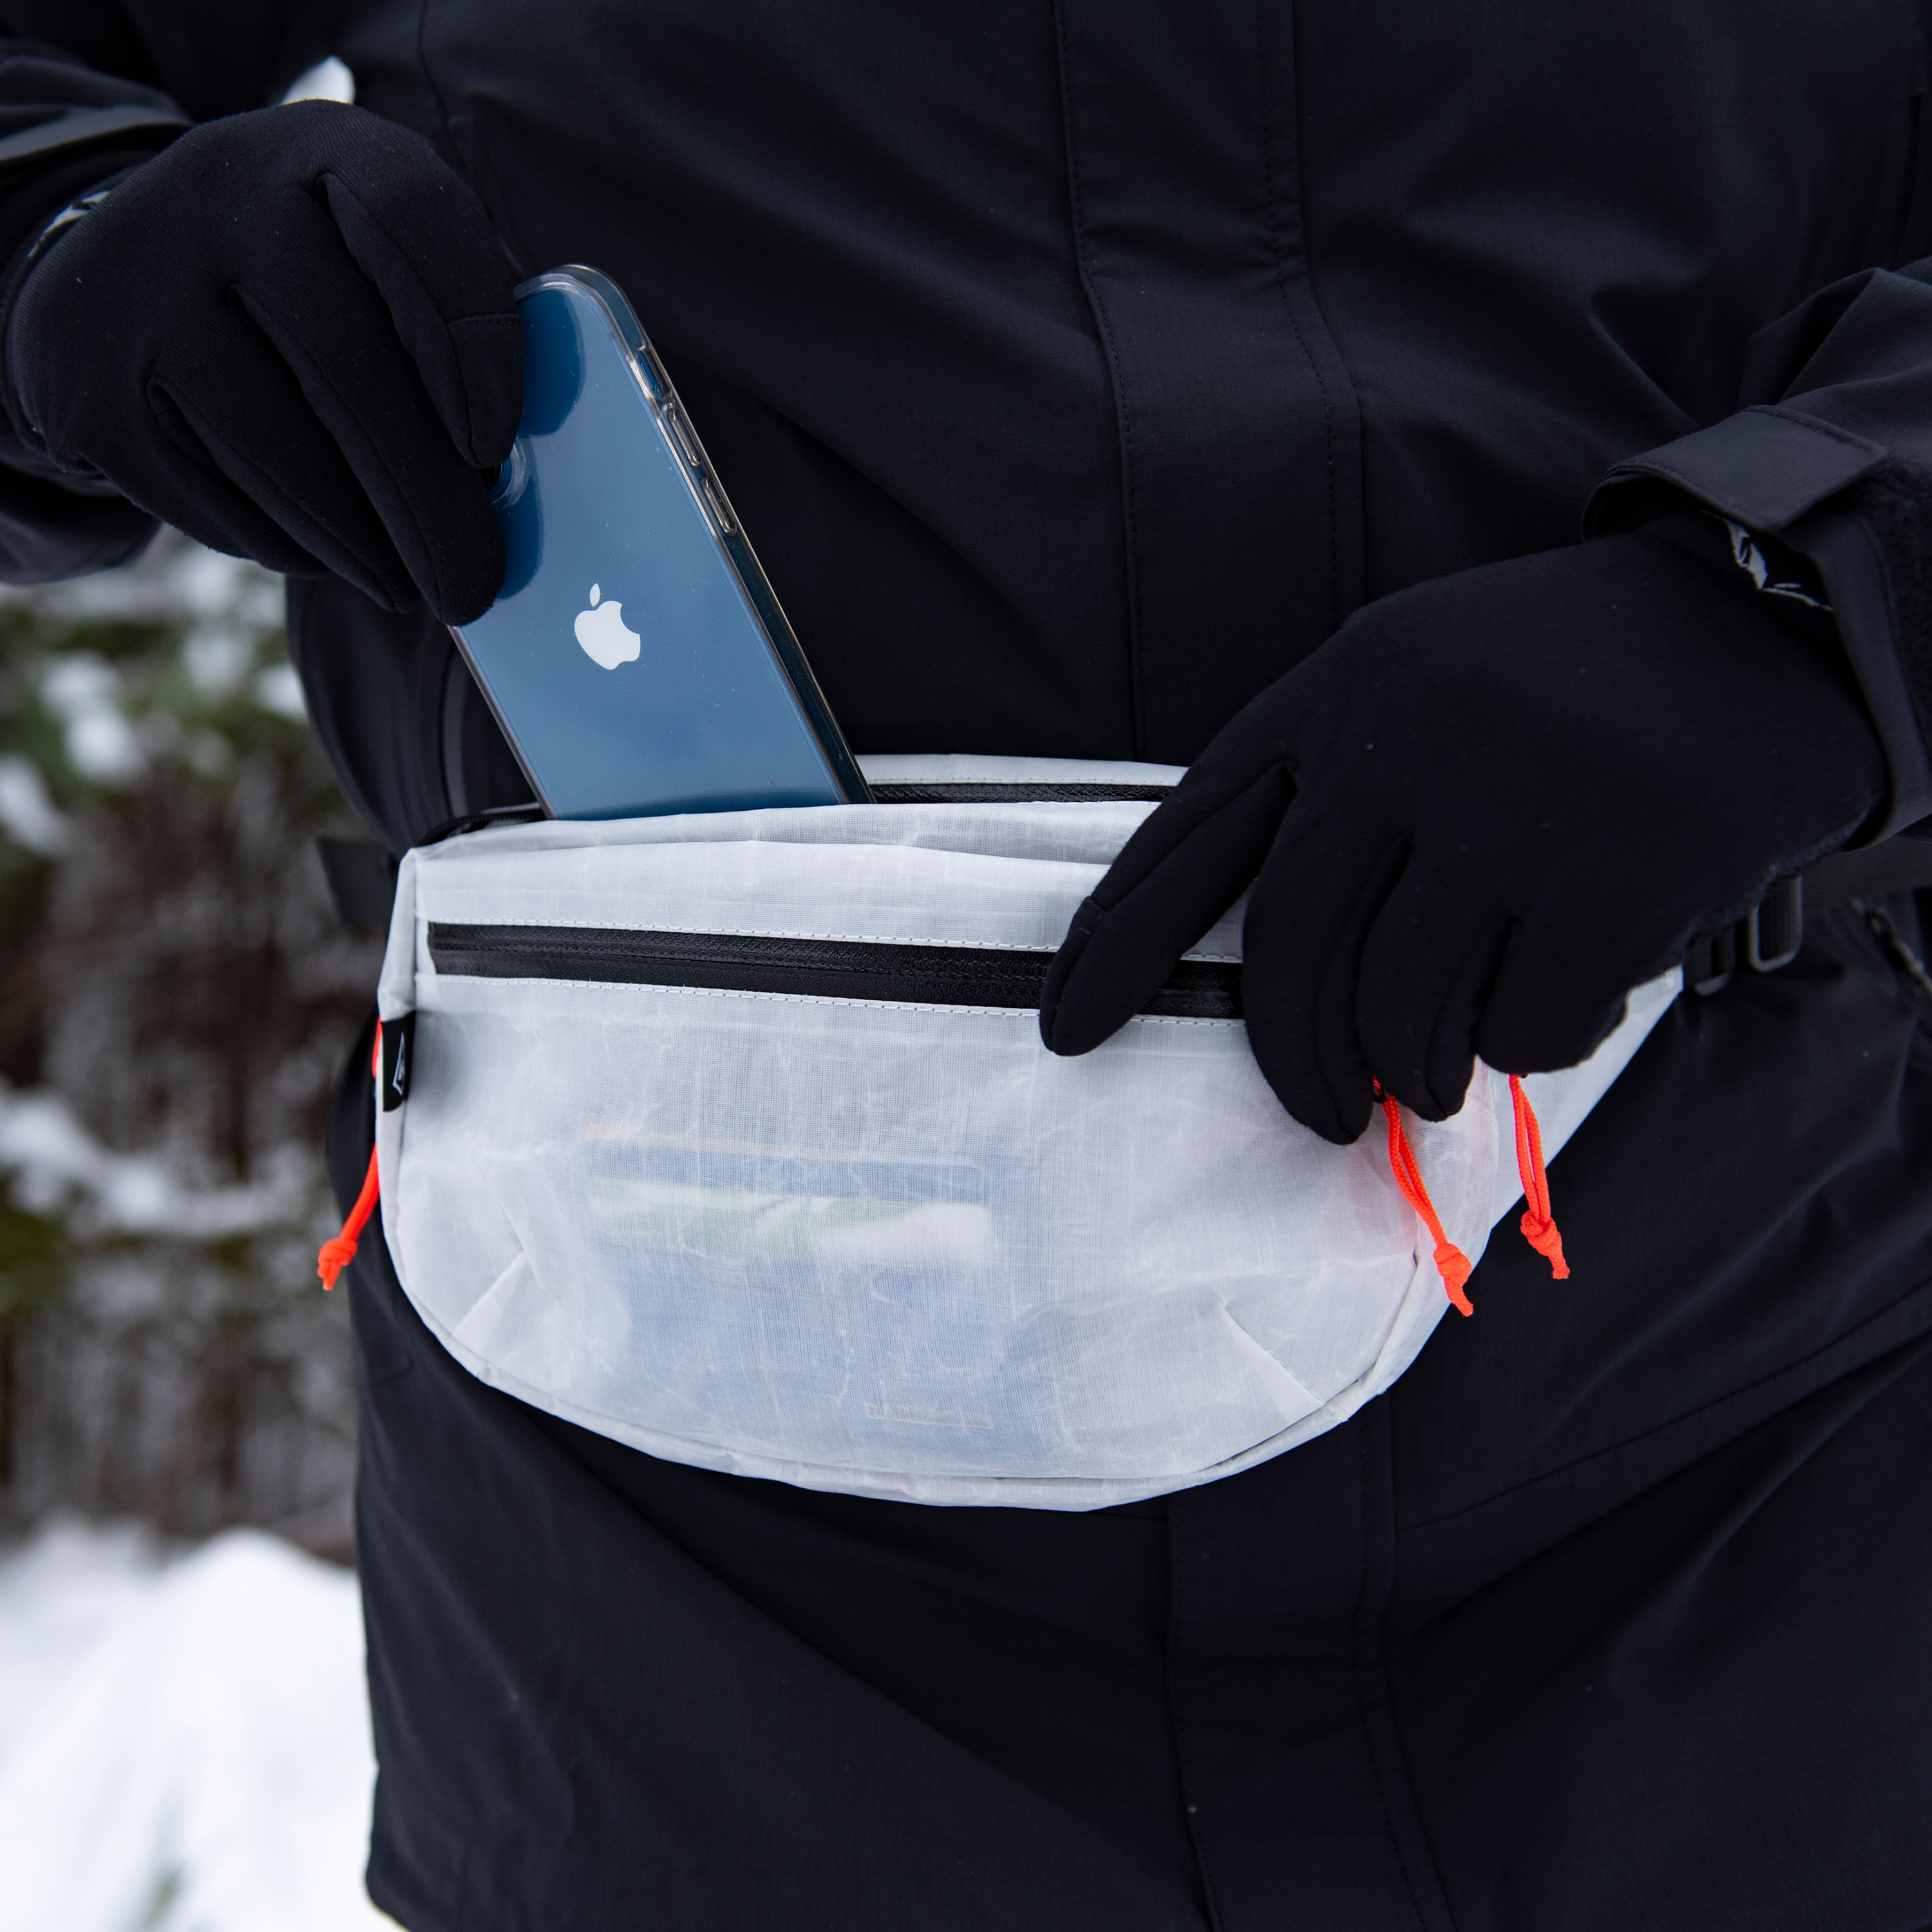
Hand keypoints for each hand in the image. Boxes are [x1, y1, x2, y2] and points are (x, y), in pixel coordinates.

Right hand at [5, 102, 520, 623]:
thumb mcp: (385, 265)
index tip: (494, 446)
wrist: (129, 277)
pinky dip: (293, 546)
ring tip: (415, 584)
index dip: (469, 339)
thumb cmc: (320, 288)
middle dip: (429, 506)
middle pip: (346, 372)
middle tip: (476, 586)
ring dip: (368, 547)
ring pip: (281, 458)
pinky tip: (331, 548)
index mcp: (324, 151)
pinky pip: (219, 504)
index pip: (412, 221)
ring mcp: (141, 295)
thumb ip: (460, 336)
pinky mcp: (91, 397)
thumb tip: (539, 484)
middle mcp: (218, 202)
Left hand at [1040, 514, 1886, 1142]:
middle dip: (1293, 1061)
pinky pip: (1522, 1025)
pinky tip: (1573, 995)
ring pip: (1400, 1006)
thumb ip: (1334, 805)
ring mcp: (1509, 798)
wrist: (1767, 620)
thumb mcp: (1421, 690)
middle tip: (1325, 1114)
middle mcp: (1404, 737)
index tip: (1065, 1023)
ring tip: (1453, 1065)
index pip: (1189, 837)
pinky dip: (1534, 1043)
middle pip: (1289, 949)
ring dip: (1418, 1068)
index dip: (1114, 941)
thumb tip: (1273, 981)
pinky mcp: (1614, 865)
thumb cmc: (1572, 686)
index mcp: (1338, 692)